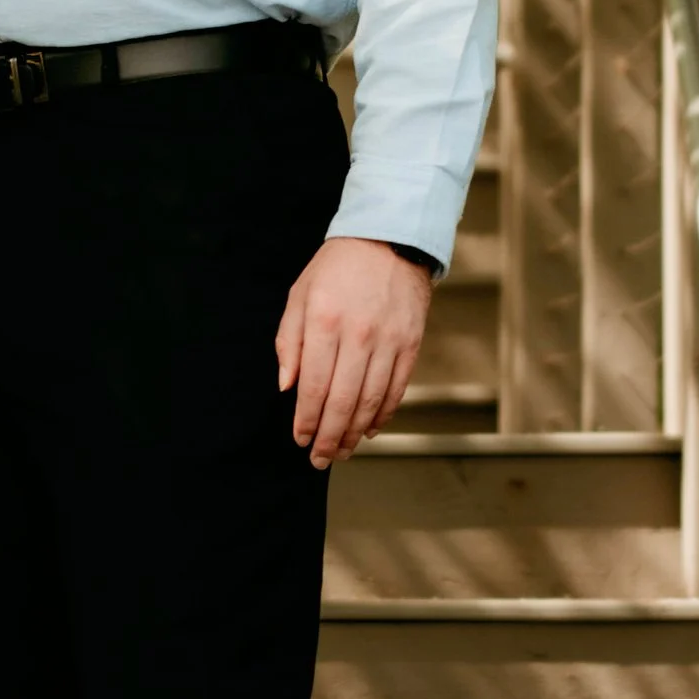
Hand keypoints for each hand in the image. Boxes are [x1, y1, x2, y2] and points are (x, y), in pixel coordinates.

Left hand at [275, 236, 432, 468]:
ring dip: (355, 433)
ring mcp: (389, 342)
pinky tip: (370, 429)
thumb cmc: (336, 268)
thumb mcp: (299, 295)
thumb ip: (289, 342)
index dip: (306, 420)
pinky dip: (383, 415)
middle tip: (320, 459)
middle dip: (330, 437)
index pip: (314, 386)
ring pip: (372, 402)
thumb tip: (286, 387)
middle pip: (343, 401)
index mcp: (325, 322)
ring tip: (343, 451)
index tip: (300, 439)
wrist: (389, 239)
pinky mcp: (412, 344)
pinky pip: (397, 390)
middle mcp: (358, 335)